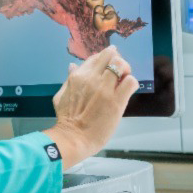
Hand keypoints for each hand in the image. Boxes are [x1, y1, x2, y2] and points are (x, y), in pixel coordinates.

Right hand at [43, 45, 138, 168]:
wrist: (74, 137)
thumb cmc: (66, 118)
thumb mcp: (61, 94)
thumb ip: (69, 79)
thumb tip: (73, 65)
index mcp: (78, 76)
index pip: (96, 57)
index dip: (105, 59)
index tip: (108, 66)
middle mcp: (92, 77)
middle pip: (111, 55)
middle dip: (117, 60)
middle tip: (119, 72)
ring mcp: (105, 88)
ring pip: (121, 64)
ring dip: (125, 70)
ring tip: (123, 81)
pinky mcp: (117, 101)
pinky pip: (130, 82)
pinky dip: (131, 83)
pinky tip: (126, 91)